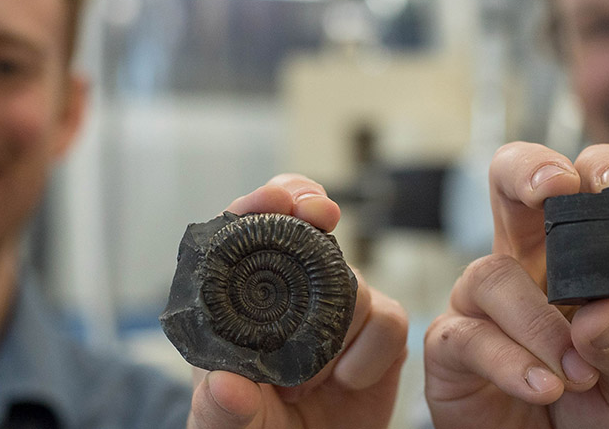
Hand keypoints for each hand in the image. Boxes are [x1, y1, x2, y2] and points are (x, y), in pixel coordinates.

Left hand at [187, 174, 408, 428]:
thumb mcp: (224, 426)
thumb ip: (220, 408)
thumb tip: (226, 387)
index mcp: (238, 300)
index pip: (244, 231)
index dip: (262, 204)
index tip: (278, 202)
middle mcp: (289, 293)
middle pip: (305, 227)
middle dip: (312, 210)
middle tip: (320, 215)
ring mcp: (337, 310)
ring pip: (352, 282)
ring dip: (332, 333)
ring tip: (302, 384)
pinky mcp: (380, 335)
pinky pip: (389, 319)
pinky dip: (370, 353)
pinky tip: (346, 382)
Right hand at [424, 142, 608, 427]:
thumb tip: (602, 310)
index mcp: (584, 262)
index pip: (585, 193)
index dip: (599, 171)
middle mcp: (528, 270)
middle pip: (510, 188)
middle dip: (527, 170)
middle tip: (554, 187)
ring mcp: (485, 307)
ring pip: (491, 273)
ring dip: (538, 323)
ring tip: (575, 376)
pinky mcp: (452, 352)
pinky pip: (466, 337)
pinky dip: (509, 362)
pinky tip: (543, 388)